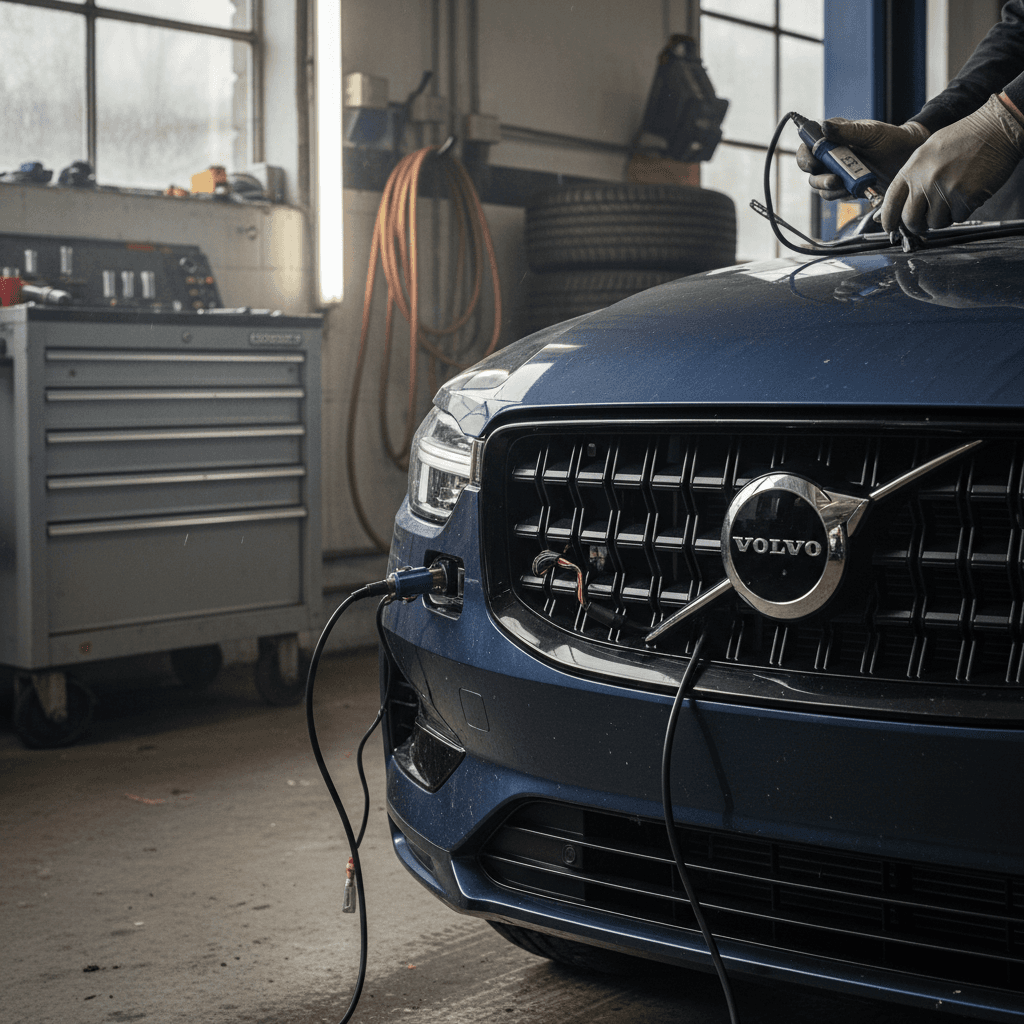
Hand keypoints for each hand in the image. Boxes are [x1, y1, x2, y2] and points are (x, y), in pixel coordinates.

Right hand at [796, 118, 929, 199]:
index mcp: (833, 137)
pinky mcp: (846, 188)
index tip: (814, 161)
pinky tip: (853, 190)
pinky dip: (840, 195)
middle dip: (818, 178)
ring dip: (829, 189)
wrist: (910, 157)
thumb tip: (824, 126)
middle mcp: (832, 156)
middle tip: (833, 180)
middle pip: (810, 170)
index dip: (806, 155)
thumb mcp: (870, 132)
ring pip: (819, 186)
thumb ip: (847, 131)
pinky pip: (834, 196)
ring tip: (845, 186)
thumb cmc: (893, 139)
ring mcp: (838, 173)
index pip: (808, 146)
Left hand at [880, 94, 1023, 233]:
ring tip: (954, 197)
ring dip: (944, 216)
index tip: (891, 228)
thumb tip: (902, 203)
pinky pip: (957, 218)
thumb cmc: (965, 137)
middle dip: (918, 224)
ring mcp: (944, 190)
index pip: (891, 203)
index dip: (888, 220)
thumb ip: (914, 176)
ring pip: (935, 222)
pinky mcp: (965, 198)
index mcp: (912, 168)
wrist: (997, 127)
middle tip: (926, 219)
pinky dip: (963, 211)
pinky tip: (968, 193)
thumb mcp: (929, 151)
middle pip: (910, 220)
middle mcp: (925, 181)